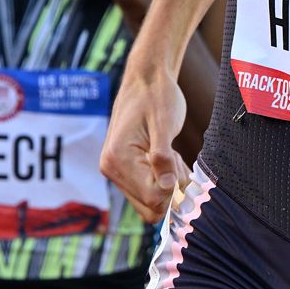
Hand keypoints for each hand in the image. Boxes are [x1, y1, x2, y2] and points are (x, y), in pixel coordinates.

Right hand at [101, 64, 189, 223]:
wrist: (146, 80)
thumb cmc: (156, 96)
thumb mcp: (165, 123)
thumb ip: (163, 156)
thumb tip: (168, 186)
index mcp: (117, 159)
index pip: (153, 198)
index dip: (174, 188)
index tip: (178, 161)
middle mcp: (111, 170)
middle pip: (150, 208)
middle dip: (171, 190)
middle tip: (176, 159)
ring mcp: (117, 172)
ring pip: (151, 203)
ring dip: (169, 186)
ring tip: (172, 155)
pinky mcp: (126, 170)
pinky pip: (149, 191)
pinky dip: (165, 181)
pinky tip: (169, 158)